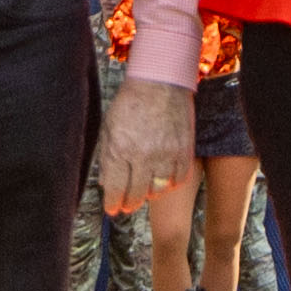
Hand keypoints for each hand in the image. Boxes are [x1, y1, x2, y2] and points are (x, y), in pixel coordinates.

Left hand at [95, 78, 194, 216]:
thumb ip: (106, 157)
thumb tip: (106, 185)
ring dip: (150, 194)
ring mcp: (166, 154)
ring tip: (145, 190)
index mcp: (120, 148)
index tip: (112, 210)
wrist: (160, 81)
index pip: (115, 189)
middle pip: (136, 194)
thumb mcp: (109, 127)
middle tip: (127, 206)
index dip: (112, 204)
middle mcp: (143, 154)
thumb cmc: (130, 103)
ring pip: (158, 191)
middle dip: (129, 204)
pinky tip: (163, 179)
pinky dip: (170, 184)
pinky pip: (178, 179)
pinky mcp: (184, 150)